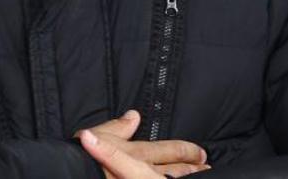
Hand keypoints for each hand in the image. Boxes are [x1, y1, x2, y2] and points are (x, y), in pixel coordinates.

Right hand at [75, 110, 209, 176]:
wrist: (82, 173)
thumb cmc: (86, 160)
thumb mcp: (98, 135)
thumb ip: (118, 127)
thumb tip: (134, 115)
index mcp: (138, 154)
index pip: (169, 151)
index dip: (186, 151)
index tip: (201, 152)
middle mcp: (147, 170)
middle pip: (176, 169)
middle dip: (192, 166)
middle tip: (206, 163)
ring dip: (188, 177)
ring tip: (203, 174)